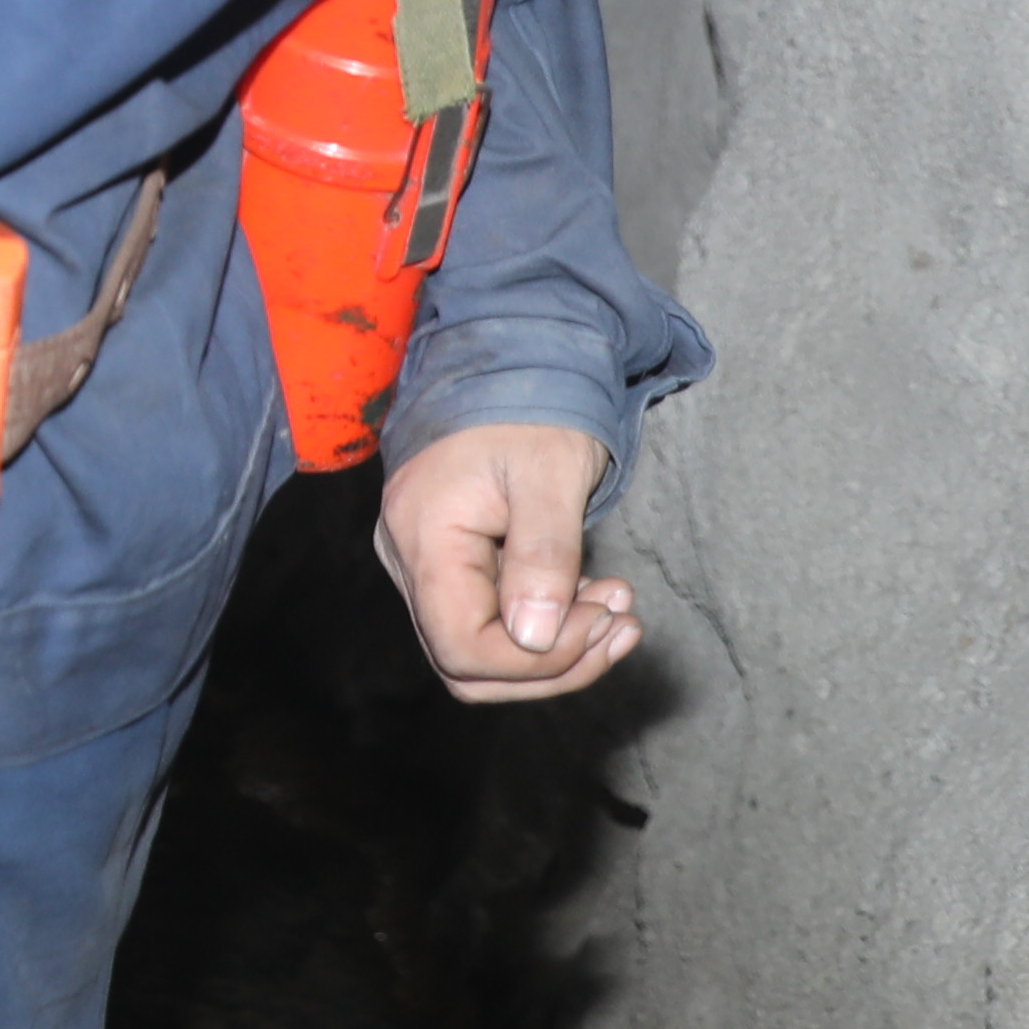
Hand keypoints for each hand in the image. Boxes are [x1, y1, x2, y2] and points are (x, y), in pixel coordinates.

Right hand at [373, 417, 640, 704]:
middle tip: (620, 623)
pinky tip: (592, 600)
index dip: (539, 659)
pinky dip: (546, 627)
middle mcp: (408, 560)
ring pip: (479, 653)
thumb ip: (543, 555)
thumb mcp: (552, 473)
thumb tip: (533, 638)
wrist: (507, 364)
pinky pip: (488, 623)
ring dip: (557, 651)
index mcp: (424, 537)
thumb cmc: (528, 407)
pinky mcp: (446, 565)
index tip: (602, 618)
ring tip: (617, 611)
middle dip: (554, 662)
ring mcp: (422, 565)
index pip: (463, 647)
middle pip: (466, 664)